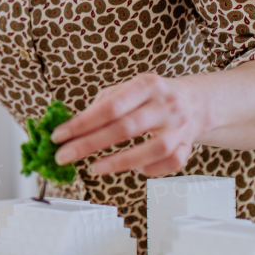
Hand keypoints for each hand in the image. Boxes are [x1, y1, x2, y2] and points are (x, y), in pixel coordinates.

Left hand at [50, 73, 207, 176]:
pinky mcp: (187, 145)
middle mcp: (165, 105)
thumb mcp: (129, 89)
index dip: (82, 123)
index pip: (110, 106)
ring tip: (95, 168)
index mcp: (147, 85)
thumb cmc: (152, 97)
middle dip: (90, 144)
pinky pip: (171, 162)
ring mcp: (179, 127)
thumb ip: (103, 104)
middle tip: (64, 156)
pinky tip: (135, 168)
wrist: (195, 101)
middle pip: (126, 128)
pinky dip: (152, 169)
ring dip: (120, 162)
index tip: (60, 136)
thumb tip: (73, 125)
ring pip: (153, 149)